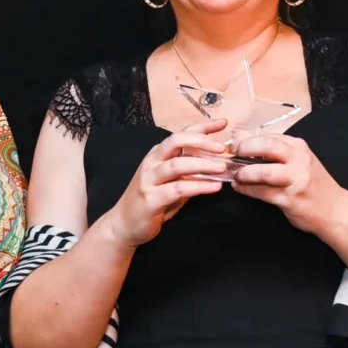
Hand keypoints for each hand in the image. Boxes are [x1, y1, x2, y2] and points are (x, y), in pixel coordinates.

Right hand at [96, 119, 228, 248]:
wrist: (124, 224)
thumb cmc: (151, 201)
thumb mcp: (171, 181)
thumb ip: (188, 170)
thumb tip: (216, 162)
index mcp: (158, 155)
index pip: (181, 134)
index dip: (202, 126)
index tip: (223, 123)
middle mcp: (152, 162)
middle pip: (176, 141)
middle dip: (201, 141)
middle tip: (222, 148)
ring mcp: (149, 180)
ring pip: (177, 164)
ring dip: (202, 165)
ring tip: (222, 168)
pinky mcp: (151, 199)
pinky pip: (178, 189)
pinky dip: (198, 186)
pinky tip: (214, 187)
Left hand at [228, 131, 341, 233]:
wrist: (335, 210)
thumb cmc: (313, 183)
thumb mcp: (298, 160)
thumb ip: (272, 149)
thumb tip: (240, 135)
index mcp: (299, 147)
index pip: (269, 136)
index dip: (247, 140)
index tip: (236, 146)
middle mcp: (299, 160)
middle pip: (267, 146)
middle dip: (245, 149)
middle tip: (234, 157)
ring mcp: (296, 180)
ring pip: (264, 172)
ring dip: (245, 174)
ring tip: (236, 176)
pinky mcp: (290, 199)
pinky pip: (263, 192)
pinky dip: (247, 190)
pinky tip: (240, 188)